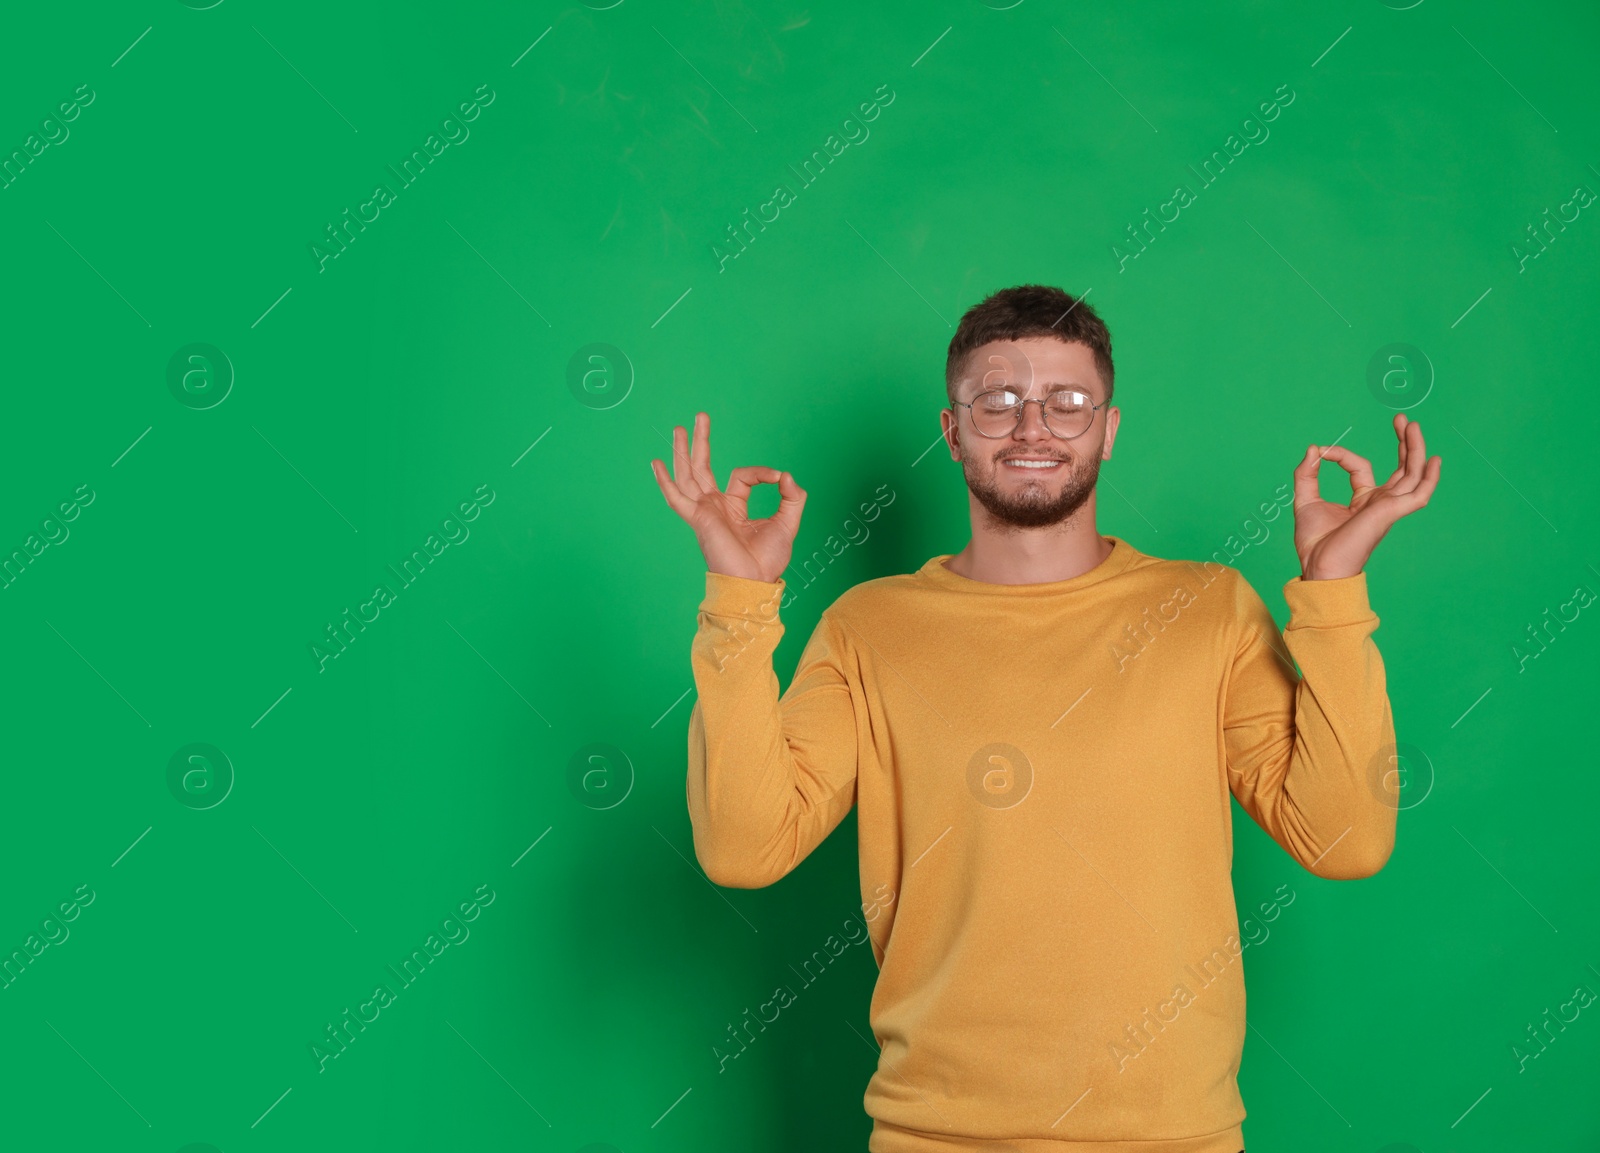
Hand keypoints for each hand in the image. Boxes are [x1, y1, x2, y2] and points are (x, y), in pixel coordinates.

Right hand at [650, 412, 806, 582]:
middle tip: (701, 416)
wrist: (755, 582)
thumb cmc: (768, 560)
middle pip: (703, 467)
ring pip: (689, 475)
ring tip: (679, 428)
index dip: (761, 472)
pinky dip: (665, 482)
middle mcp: (715, 507)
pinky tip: (656, 464)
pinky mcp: (698, 519)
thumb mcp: (788, 522)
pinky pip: (676, 498)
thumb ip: (792, 496)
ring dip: (684, 451)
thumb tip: (786, 475)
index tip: (778, 477)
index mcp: (733, 507)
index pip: (741, 476)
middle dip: (701, 442)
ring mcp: (704, 512)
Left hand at [1291, 413, 1440, 579]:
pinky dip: (1429, 478)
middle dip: (1403, 443)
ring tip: (1413, 425)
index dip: (1340, 454)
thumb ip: (1306, 474)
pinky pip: (1419, 495)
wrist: (1318, 566)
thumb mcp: (1305, 500)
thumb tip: (1314, 448)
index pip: (1359, 466)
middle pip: (1401, 468)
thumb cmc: (1314, 543)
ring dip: (1415, 449)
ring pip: (1412, 474)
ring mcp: (1388, 507)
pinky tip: (1434, 460)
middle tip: (1402, 419)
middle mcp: (1380, 502)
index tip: (1322, 451)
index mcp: (1363, 500)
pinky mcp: (1391, 513)